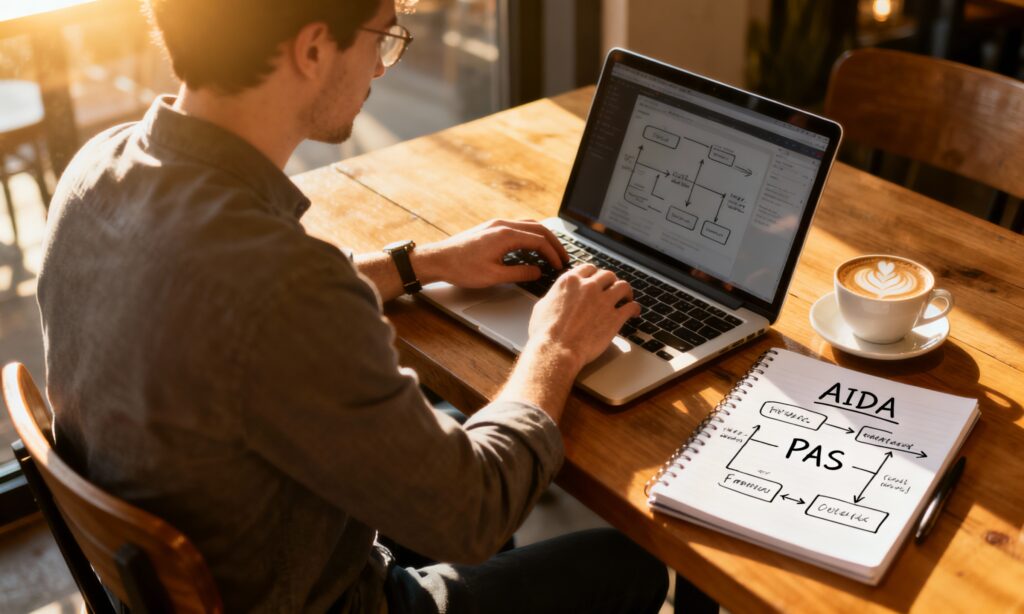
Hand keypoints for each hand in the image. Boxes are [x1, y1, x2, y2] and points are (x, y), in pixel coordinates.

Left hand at [415, 219, 569, 288]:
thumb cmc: (462, 269)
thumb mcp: (494, 276)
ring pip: (529, 225)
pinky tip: (532, 247)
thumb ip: (520, 273)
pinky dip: (531, 236)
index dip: (553, 254)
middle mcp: (503, 225)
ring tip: (552, 252)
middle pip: (539, 229)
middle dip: (554, 243)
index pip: (539, 241)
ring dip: (543, 237)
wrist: (438, 260)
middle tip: (563, 257)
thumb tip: (538, 272)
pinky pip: (518, 227)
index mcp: (505, 235)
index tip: (559, 266)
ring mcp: (496, 224)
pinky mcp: (491, 228)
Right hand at [526, 263, 639, 370]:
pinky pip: (631, 307)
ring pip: (623, 286)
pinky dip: (635, 308)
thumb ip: (554, 296)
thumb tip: (556, 296)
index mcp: (570, 281)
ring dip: (626, 291)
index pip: (588, 268)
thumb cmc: (545, 333)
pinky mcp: (615, 317)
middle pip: (608, 275)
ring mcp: (603, 301)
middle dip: (610, 282)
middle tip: (611, 289)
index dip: (594, 274)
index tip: (597, 280)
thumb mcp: (542, 306)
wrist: (556, 350)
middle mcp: (589, 287)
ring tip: (627, 298)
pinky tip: (634, 312)